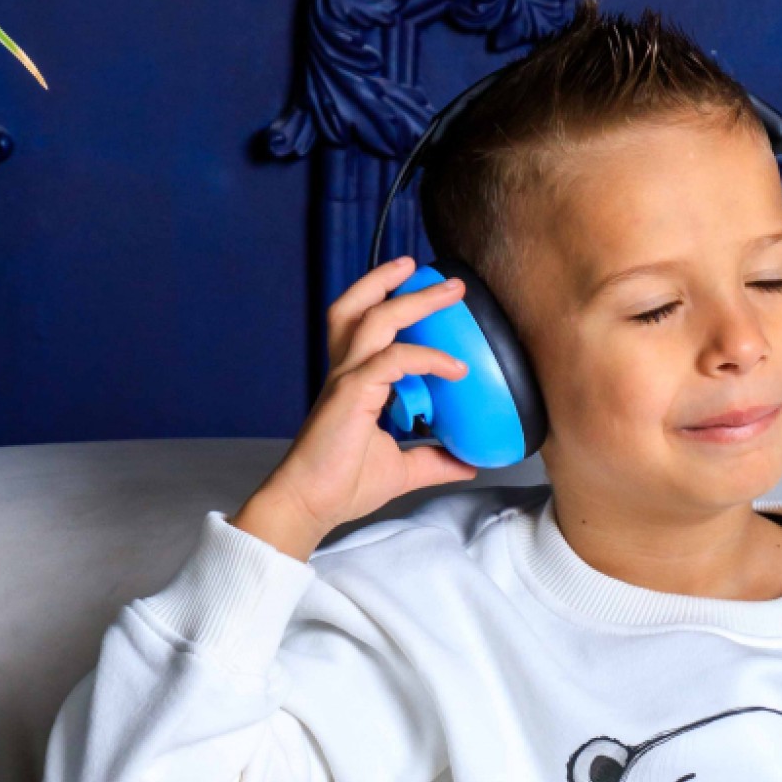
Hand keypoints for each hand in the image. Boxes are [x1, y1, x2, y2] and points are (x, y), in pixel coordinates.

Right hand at [233, 255, 478, 559]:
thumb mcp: (404, 469)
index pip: (368, 327)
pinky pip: (393, 360)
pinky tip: (455, 367)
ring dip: (413, 300)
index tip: (434, 301)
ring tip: (447, 290)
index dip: (395, 307)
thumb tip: (468, 463)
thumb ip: (435, 461)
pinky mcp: (351, 393)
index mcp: (355, 381)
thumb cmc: (344, 483)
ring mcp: (346, 378)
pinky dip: (426, 358)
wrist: (312, 503)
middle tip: (445, 278)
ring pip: (375, 320)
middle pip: (365, 307)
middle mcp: (347, 370)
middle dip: (399, 284)